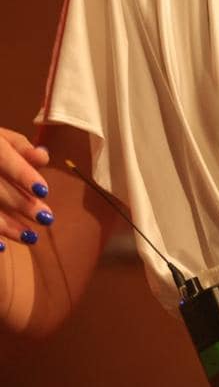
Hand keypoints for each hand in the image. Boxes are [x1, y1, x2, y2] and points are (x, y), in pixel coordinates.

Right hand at [0, 128, 53, 250]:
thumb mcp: (0, 139)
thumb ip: (21, 148)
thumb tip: (43, 157)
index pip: (4, 157)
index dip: (23, 174)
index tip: (43, 191)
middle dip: (21, 203)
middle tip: (47, 218)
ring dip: (6, 225)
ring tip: (31, 238)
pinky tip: (3, 247)